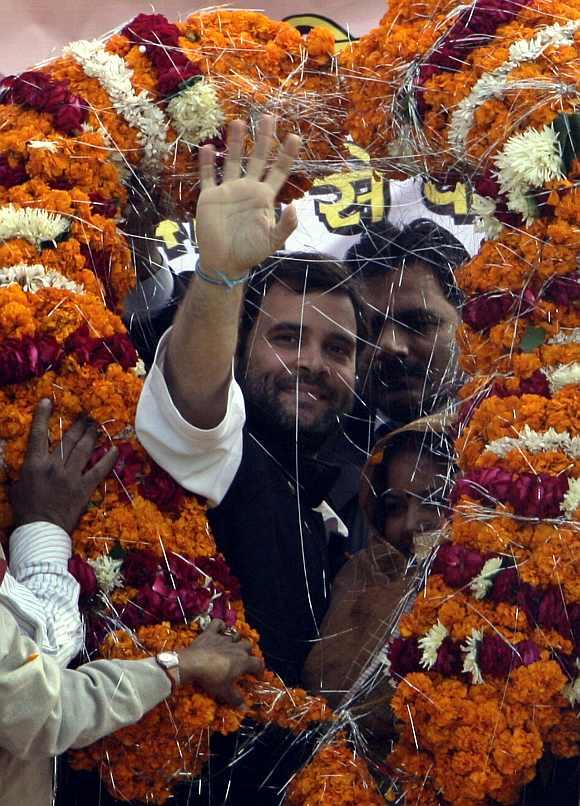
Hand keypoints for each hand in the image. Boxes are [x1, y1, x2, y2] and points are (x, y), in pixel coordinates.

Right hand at [9, 399, 117, 533]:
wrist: (41, 530)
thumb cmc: (25, 510)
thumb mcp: (17, 486)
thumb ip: (23, 471)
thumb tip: (24, 462)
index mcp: (34, 464)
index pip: (38, 434)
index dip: (42, 416)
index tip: (48, 401)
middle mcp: (54, 466)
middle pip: (68, 439)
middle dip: (78, 424)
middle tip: (86, 415)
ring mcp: (71, 476)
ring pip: (84, 450)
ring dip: (91, 435)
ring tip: (96, 425)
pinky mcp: (84, 488)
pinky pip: (99, 470)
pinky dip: (108, 460)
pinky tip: (115, 449)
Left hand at [178, 619, 262, 706]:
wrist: (193, 664)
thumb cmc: (212, 678)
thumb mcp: (225, 692)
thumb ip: (236, 699)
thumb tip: (245, 708)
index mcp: (243, 661)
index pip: (258, 663)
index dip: (260, 671)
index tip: (257, 677)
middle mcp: (236, 647)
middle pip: (248, 646)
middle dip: (248, 653)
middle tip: (243, 662)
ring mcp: (223, 638)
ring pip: (236, 635)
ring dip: (237, 640)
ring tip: (233, 647)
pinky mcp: (211, 632)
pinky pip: (218, 624)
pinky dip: (220, 626)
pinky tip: (219, 631)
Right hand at [195, 116, 300, 279]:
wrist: (223, 263)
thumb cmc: (249, 253)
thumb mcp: (272, 241)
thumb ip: (285, 225)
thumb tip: (294, 207)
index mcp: (264, 197)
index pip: (279, 171)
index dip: (286, 155)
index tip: (294, 137)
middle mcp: (248, 189)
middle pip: (258, 158)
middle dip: (264, 138)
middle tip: (268, 116)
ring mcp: (228, 191)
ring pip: (232, 160)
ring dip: (235, 142)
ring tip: (238, 122)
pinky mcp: (210, 197)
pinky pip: (208, 175)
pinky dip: (207, 162)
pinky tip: (207, 146)